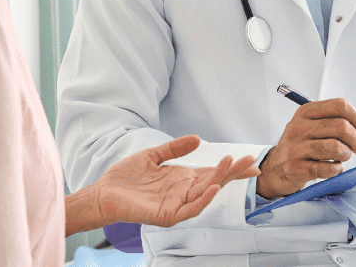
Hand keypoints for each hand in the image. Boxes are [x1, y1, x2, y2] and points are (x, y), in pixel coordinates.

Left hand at [88, 135, 259, 228]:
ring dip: (220, 180)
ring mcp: (177, 205)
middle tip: (251, 161)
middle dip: (233, 172)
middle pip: (214, 182)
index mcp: (182, 180)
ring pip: (205, 194)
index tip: (251, 161)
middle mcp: (183, 193)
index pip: (213, 173)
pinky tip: (212, 187)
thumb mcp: (153, 155)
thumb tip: (197, 139)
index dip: (231, 168)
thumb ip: (175, 148)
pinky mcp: (167, 215)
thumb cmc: (126, 178)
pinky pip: (190, 210)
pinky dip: (203, 199)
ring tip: (231, 164)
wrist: (104, 192)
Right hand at [257, 98, 355, 198]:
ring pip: (335, 147)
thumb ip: (338, 119)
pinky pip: (327, 168)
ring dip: (346, 154)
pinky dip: (336, 169)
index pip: (339, 106)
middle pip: (340, 126)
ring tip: (343, 157)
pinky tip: (333, 167)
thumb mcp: (314, 126)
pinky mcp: (295, 167)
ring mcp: (295, 147)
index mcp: (306, 112)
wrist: (275, 168)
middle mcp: (299, 127)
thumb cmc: (300, 146)